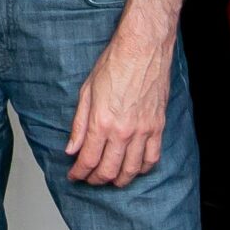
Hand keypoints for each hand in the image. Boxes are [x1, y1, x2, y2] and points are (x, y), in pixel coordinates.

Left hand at [64, 33, 172, 185]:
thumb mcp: (87, 91)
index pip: (88, 159)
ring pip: (131, 170)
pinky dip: (143, 169)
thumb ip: (79, 124)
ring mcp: (143, 130)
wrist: (143, 49)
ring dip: (119, 180)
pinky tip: (135, 169)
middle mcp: (123, 131)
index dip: (79, 172)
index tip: (74, 175)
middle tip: (89, 179)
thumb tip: (71, 148)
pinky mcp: (158, 127)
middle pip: (109, 170)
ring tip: (110, 179)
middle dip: (95, 179)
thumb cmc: (114, 64)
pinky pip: (152, 158)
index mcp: (102, 122)